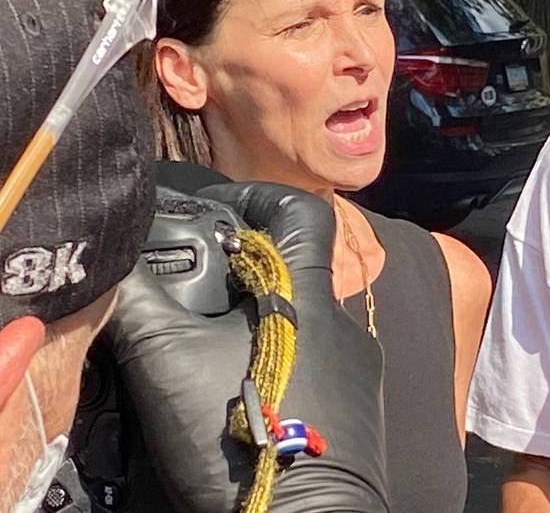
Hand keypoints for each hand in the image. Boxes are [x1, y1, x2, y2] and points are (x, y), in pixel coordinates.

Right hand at [105, 183, 386, 511]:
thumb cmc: (242, 432)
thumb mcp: (167, 361)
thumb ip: (140, 299)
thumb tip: (113, 262)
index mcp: (310, 296)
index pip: (304, 210)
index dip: (259, 195)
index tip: (215, 210)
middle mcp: (344, 324)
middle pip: (295, 269)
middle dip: (240, 271)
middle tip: (187, 285)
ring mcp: (358, 370)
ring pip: (302, 321)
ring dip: (255, 322)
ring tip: (202, 344)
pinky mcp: (357, 411)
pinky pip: (315, 366)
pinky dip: (275, 364)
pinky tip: (235, 390)